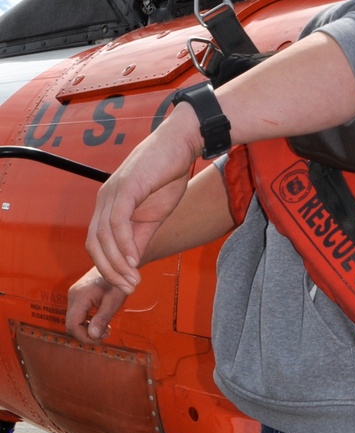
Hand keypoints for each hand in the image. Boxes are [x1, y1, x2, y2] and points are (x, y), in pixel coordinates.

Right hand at [66, 268, 128, 342]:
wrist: (117, 265)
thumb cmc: (117, 283)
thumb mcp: (113, 302)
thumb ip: (103, 319)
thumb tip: (94, 336)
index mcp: (80, 297)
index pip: (72, 325)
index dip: (85, 336)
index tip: (102, 336)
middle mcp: (72, 296)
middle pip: (71, 325)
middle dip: (87, 334)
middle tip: (106, 332)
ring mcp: (74, 296)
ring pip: (74, 321)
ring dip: (88, 329)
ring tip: (106, 327)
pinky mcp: (77, 297)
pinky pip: (77, 315)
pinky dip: (87, 322)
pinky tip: (101, 321)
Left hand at [85, 105, 202, 289]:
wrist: (182, 144)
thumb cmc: (170, 174)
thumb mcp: (155, 213)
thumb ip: (141, 236)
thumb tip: (132, 263)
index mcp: (109, 206)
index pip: (97, 243)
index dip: (109, 267)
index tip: (127, 285)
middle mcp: (104, 199)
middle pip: (94, 243)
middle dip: (109, 270)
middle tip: (128, 288)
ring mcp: (112, 193)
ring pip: (104, 236)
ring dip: (117, 263)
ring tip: (132, 280)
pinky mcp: (126, 188)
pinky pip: (118, 222)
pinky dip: (124, 244)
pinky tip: (134, 260)